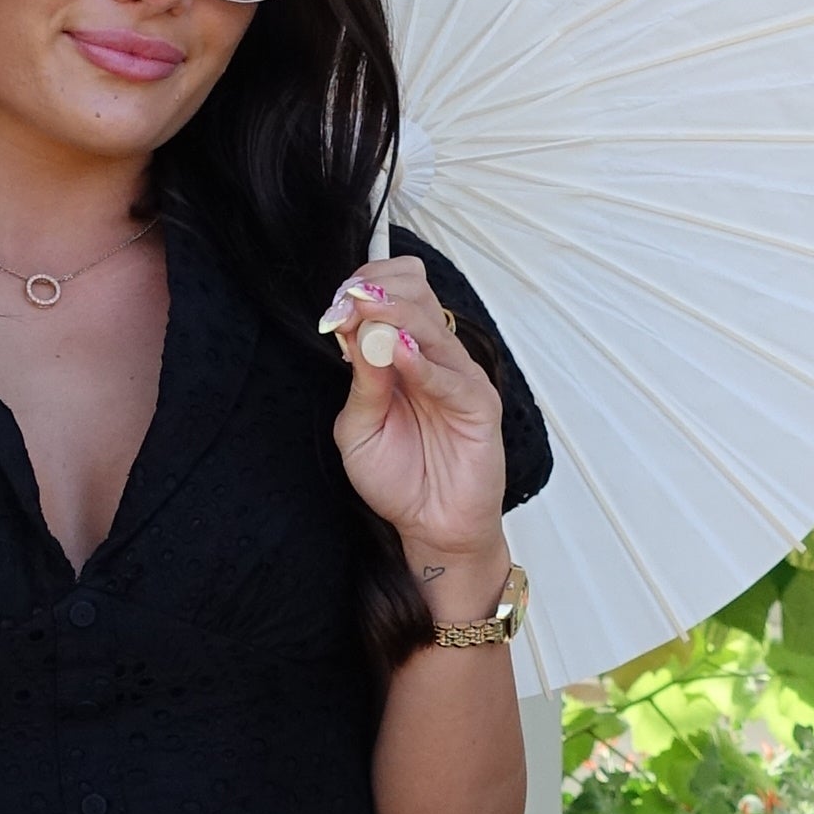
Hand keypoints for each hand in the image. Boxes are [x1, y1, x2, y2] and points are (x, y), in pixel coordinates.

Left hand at [319, 258, 508, 598]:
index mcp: (403, 351)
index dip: (363, 287)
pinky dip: (422, 363)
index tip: (334, 305)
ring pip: (431, 325)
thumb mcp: (358, 427)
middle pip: (415, 292)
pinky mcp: (479, 404)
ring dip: (393, 315)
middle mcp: (433, 355)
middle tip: (344, 307)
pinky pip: (451, 376)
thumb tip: (355, 328)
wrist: (429, 526)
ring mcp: (458, 376)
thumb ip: (360, 380)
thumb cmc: (396, 477)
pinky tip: (399, 354)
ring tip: (365, 318)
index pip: (394, 291)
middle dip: (375, 292)